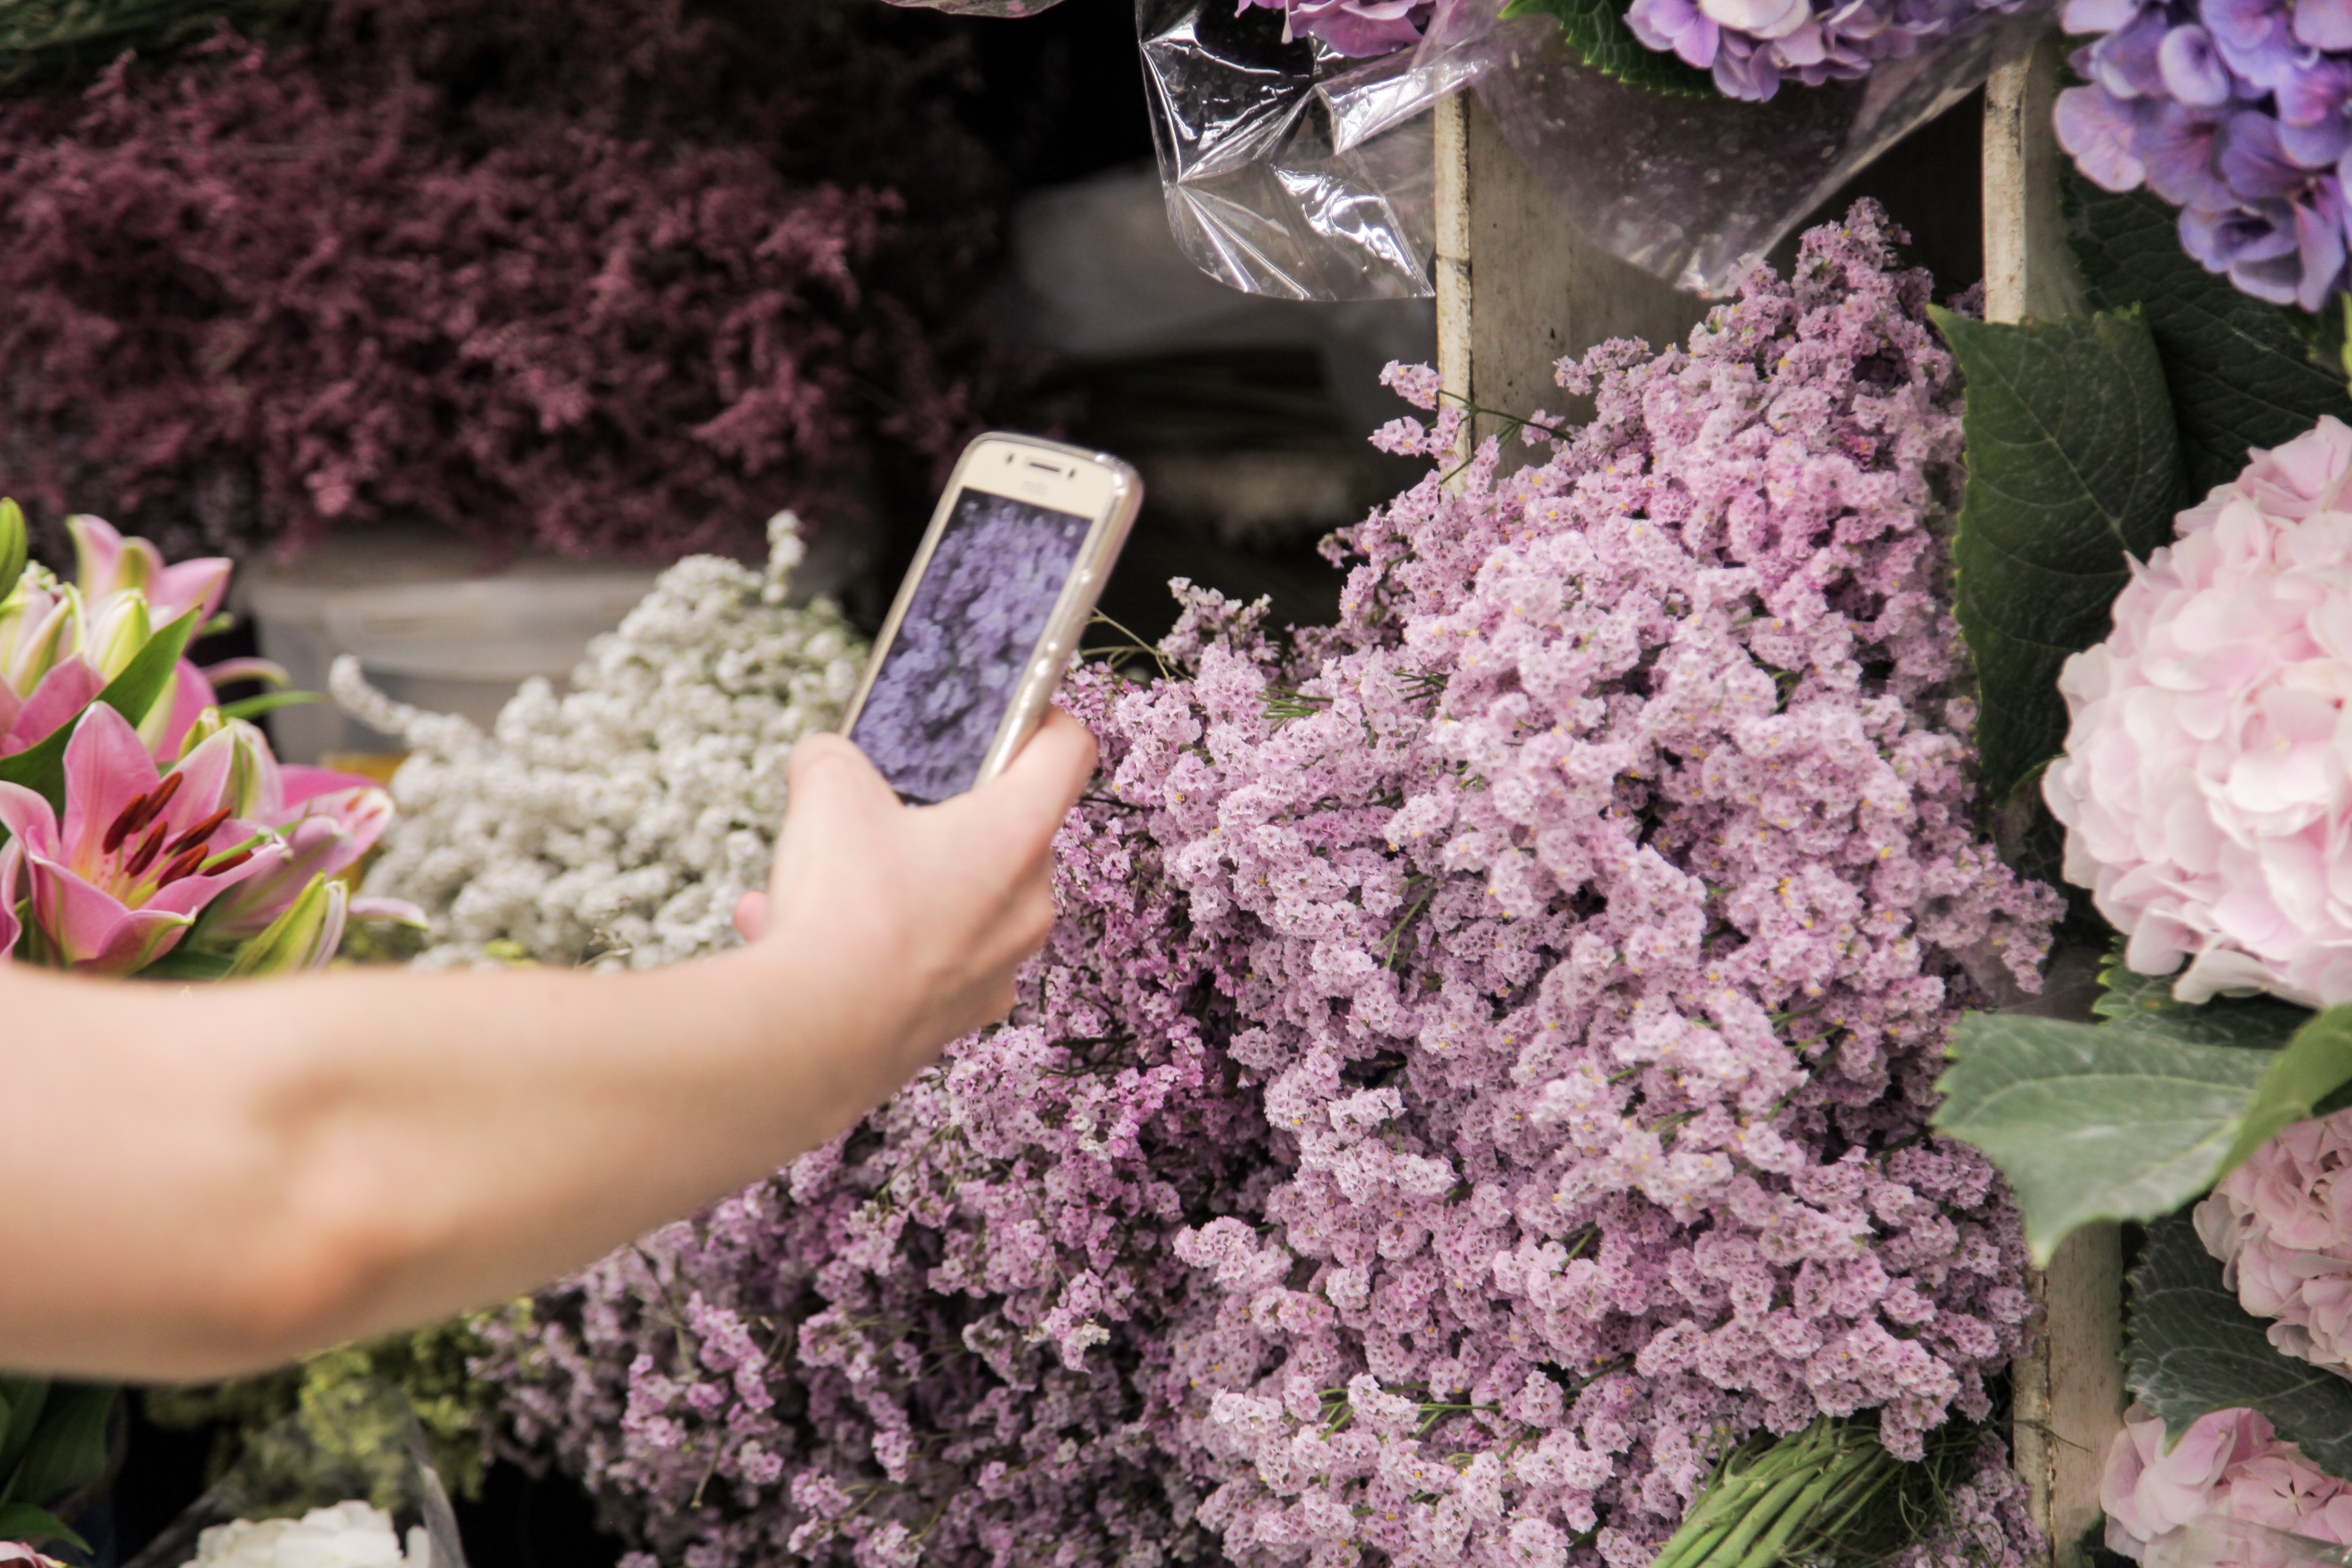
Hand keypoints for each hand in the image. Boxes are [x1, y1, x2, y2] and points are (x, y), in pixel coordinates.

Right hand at [728, 709, 1096, 1115]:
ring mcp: (997, 968)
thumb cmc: (845, 910)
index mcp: (1018, 835)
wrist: (814, 1038)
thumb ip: (833, 758)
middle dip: (942, 816)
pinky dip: (867, 945)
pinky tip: (790, 935)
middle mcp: (1027, 906)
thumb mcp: (827, 791)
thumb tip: (826, 761)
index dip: (1043, 717)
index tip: (1013, 712)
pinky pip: (918, 961)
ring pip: (950, 901)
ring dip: (887, 883)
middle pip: (1006, 833)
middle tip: (885, 808)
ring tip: (809, 881)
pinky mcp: (957, 1017)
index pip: (1068, 751)